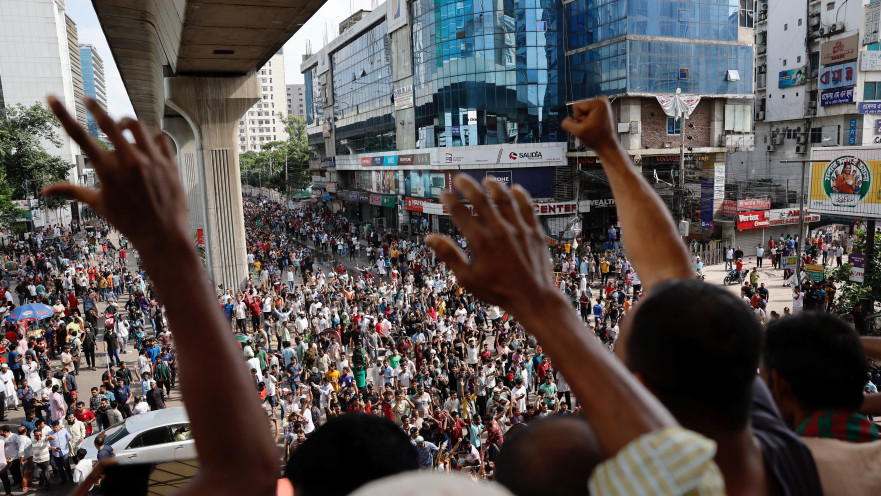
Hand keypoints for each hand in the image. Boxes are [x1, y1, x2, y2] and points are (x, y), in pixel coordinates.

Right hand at [43, 97, 188, 253]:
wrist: (163, 235)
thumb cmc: (128, 221)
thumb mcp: (99, 205)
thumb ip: (73, 191)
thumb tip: (46, 190)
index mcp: (107, 171)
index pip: (79, 136)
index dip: (62, 114)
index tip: (52, 98)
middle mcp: (129, 162)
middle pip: (109, 123)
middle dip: (95, 107)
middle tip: (89, 100)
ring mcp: (152, 161)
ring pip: (138, 126)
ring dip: (126, 123)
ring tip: (122, 128)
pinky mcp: (170, 164)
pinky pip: (161, 138)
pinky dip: (152, 137)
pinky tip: (147, 144)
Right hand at [426, 176, 555, 322]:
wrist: (534, 298)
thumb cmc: (499, 291)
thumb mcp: (468, 279)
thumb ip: (449, 255)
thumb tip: (430, 239)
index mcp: (481, 242)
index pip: (460, 213)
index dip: (449, 199)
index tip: (444, 193)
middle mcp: (500, 231)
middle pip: (481, 199)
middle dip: (468, 186)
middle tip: (460, 178)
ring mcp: (519, 229)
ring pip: (505, 199)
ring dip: (494, 187)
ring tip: (486, 180)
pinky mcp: (535, 231)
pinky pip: (527, 207)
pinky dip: (520, 196)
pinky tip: (515, 189)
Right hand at [561, 97, 618, 153]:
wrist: (607, 145)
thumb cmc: (596, 139)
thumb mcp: (578, 132)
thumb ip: (567, 124)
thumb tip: (566, 120)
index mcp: (598, 102)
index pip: (576, 106)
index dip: (579, 118)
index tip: (589, 124)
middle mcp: (602, 100)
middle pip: (579, 106)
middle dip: (582, 118)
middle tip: (591, 126)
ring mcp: (602, 103)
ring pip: (582, 109)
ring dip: (585, 119)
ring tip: (594, 126)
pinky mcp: (601, 107)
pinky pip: (586, 111)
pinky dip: (588, 119)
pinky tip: (595, 124)